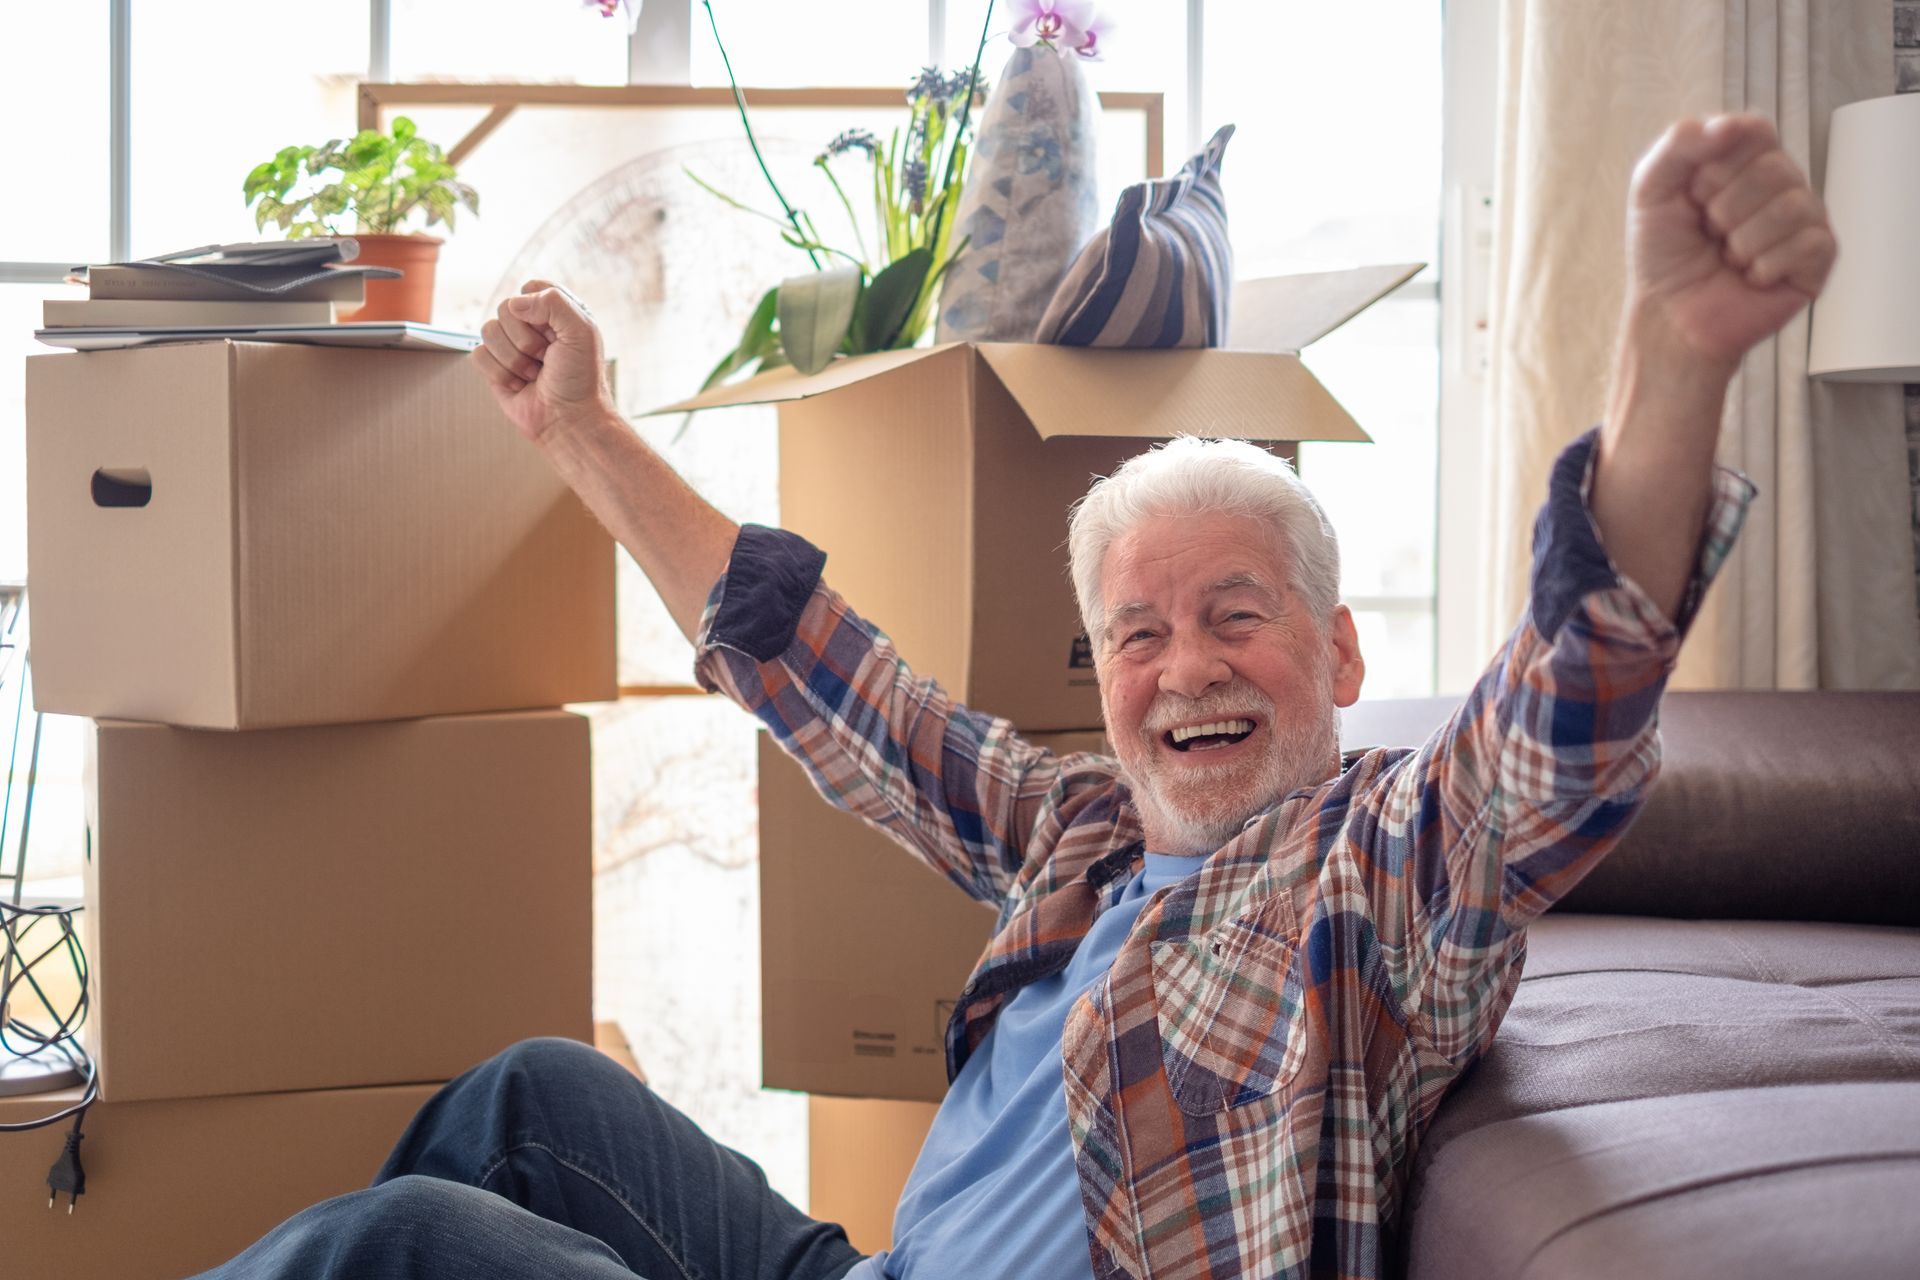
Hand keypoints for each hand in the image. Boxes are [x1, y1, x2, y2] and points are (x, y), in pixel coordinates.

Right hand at [471, 279, 613, 445]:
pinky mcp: (494, 366)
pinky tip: (519, 385)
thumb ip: (553, 303)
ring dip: (514, 359)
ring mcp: (511, 345)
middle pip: (504, 308)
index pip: (531, 287)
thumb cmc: (580, 379)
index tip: (556, 332)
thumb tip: (514, 304)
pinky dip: (499, 373)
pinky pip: (478, 354)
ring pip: (488, 331)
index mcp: (556, 312)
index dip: (538, 308)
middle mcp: (532, 326)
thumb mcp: (582, 332)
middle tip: (546, 359)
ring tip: (534, 374)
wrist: (569, 420)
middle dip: (526, 340)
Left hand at [1623, 113, 1836, 371]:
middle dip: (1724, 209)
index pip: (1756, 131)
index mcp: (1746, 162)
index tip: (1694, 194)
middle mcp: (1781, 184)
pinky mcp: (1818, 259)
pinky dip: (1764, 267)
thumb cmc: (1662, 256)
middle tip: (1710, 232)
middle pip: (1773, 169)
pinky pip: (1808, 245)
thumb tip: (1728, 125)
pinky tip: (1750, 277)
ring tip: (1728, 257)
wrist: (1669, 317)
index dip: (1718, 166)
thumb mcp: (1651, 190)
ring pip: (1790, 207)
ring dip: (1742, 241)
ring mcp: (1804, 220)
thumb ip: (1679, 144)